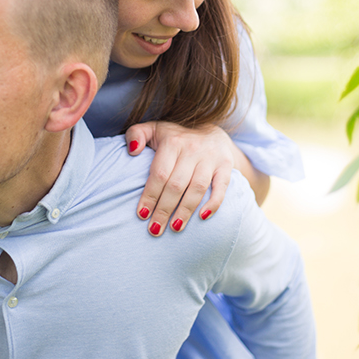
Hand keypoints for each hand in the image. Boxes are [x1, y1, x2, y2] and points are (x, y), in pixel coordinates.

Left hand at [125, 121, 235, 235]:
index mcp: (172, 142)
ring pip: (197, 188)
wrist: (209, 128)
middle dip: (164, 209)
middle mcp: (192, 149)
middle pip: (176, 185)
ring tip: (175, 228)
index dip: (150, 196)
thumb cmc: (173, 136)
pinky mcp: (226, 165)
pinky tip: (203, 217)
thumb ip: (135, 134)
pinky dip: (214, 203)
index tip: (141, 215)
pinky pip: (221, 186)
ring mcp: (210, 158)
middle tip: (155, 230)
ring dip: (185, 211)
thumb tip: (132, 150)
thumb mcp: (152, 129)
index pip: (159, 174)